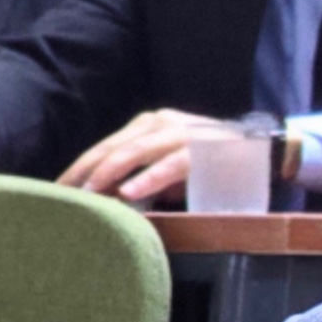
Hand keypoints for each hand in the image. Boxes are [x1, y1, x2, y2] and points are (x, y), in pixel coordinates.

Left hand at [60, 109, 258, 204]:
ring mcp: (182, 133)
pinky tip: (130, 192)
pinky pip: (170, 164)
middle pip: (112, 147)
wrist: (263, 150)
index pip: (105, 146)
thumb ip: (140, 176)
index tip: (58, 191)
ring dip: (110, 174)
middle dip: (85, 173)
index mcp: (148, 125)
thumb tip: (107, 199)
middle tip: (65, 196)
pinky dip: (149, 178)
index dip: (79, 169)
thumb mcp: (169, 168)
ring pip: (135, 152)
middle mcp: (160, 123)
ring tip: (91, 194)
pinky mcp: (202, 149)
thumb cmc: (210, 165)